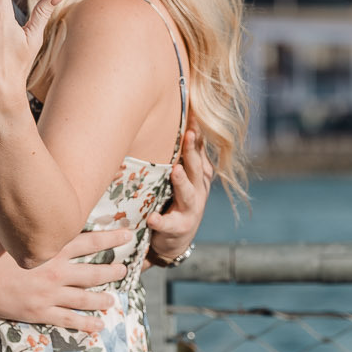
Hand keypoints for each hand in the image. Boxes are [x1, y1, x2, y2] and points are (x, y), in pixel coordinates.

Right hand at [0, 225, 129, 331]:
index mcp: (53, 248)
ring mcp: (50, 293)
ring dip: (102, 298)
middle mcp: (56, 270)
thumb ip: (31, 215)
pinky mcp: (40, 311)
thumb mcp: (15, 223)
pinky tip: (98, 325)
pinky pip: (68, 319)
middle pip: (93, 272)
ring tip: (113, 300)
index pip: (91, 241)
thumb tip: (37, 195)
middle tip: (124, 270)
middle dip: (112, 271)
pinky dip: (85, 323)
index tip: (127, 235)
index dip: (111, 238)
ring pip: (85, 297)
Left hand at [147, 125, 210, 264]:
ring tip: (175, 171)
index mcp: (198, 174)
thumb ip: (181, 154)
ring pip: (187, 193)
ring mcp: (191, 209)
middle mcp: (198, 189)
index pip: (199, 149)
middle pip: (195, 167)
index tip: (194, 111)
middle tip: (188, 133)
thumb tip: (176, 120)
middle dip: (192, 150)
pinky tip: (152, 218)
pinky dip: (161, 221)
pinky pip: (169, 224)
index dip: (196, 132)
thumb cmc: (176, 199)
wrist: (177, 240)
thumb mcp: (183, 176)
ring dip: (181, 182)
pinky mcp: (179, 228)